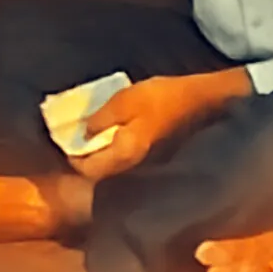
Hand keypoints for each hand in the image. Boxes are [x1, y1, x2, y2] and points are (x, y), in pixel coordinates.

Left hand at [64, 67, 236, 181]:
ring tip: (96, 133)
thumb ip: (101, 118)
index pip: (87, 170)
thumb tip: (83, 132)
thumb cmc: (166, 98)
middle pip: (100, 174)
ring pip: (114, 168)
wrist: (204, 102)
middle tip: (79, 136)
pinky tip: (117, 133)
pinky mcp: (154, 159)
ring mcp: (146, 166)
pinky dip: (115, 150)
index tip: (68, 140)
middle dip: (86, 157)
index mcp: (124, 154)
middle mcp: (134, 168)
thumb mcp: (126, 99)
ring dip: (102, 153)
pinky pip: (126, 160)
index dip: (73, 156)